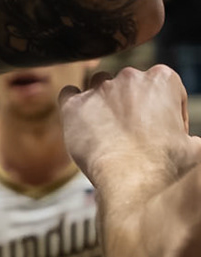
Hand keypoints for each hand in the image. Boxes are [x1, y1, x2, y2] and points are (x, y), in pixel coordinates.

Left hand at [59, 65, 194, 183]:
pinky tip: (80, 119)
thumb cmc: (166, 163)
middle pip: (127, 84)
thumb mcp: (192, 145)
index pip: (162, 86)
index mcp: (163, 79)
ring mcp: (99, 89)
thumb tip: (187, 143)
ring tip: (106, 128)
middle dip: (130, 104)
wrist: (133, 178)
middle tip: (131, 131)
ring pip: (98, 85)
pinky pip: (69, 93)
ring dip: (102, 101)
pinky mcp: (73, 105)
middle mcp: (130, 77)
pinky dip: (74, 104)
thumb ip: (185, 134)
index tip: (160, 129)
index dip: (162, 109)